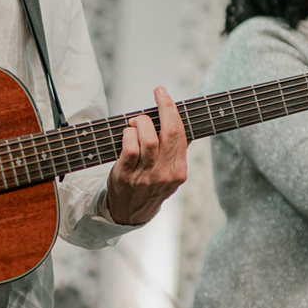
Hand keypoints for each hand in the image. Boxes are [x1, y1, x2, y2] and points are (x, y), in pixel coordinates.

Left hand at [106, 87, 187, 225]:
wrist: (131, 213)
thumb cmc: (150, 185)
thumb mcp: (169, 172)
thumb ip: (175, 151)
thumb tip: (177, 121)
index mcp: (179, 171)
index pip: (180, 134)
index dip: (173, 110)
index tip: (165, 95)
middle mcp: (165, 174)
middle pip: (169, 134)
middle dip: (164, 107)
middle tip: (158, 94)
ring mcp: (146, 176)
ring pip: (148, 140)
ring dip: (141, 122)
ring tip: (136, 122)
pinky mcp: (126, 176)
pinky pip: (130, 148)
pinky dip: (128, 134)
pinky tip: (127, 133)